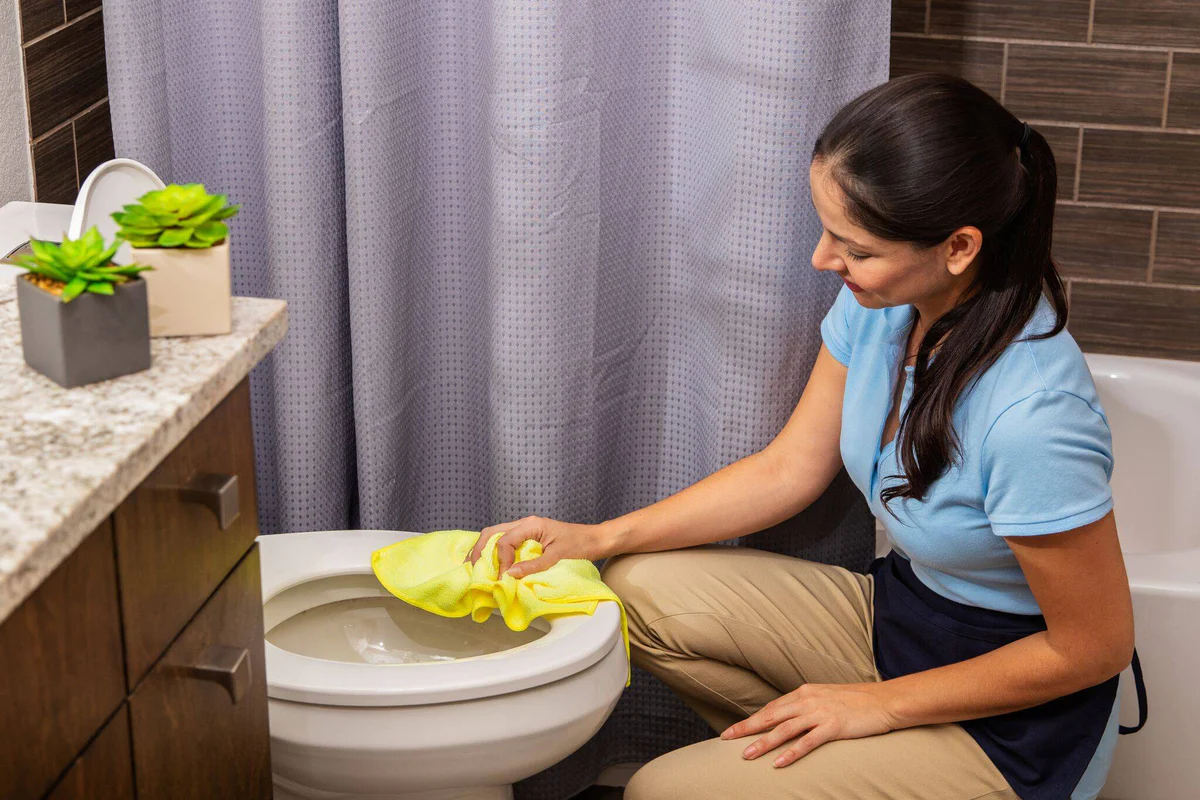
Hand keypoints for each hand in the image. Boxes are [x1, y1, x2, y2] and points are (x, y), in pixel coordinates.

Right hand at [465, 515, 612, 577]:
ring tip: (474, 567)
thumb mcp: (557, 557)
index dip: (500, 561)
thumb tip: (509, 574)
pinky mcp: (528, 537)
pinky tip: (490, 564)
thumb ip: (532, 565)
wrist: (596, 540)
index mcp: (531, 525)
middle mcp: (525, 523)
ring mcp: (526, 529)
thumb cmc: (581, 545)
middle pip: (493, 532)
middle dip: (479, 550)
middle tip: (471, 568)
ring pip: (496, 535)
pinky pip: (505, 542)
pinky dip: (495, 552)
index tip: (503, 578)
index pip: (504, 541)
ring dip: (485, 550)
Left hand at [719, 682, 897, 767]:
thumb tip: (790, 717)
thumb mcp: (826, 697)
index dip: (753, 719)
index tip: (736, 729)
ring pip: (784, 729)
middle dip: (746, 728)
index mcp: (804, 692)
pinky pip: (808, 742)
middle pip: (771, 716)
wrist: (885, 701)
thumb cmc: (857, 701)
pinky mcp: (833, 727)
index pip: (772, 708)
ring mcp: (820, 713)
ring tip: (747, 756)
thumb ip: (807, 705)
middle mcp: (808, 700)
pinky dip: (791, 753)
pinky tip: (778, 763)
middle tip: (726, 738)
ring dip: (763, 743)